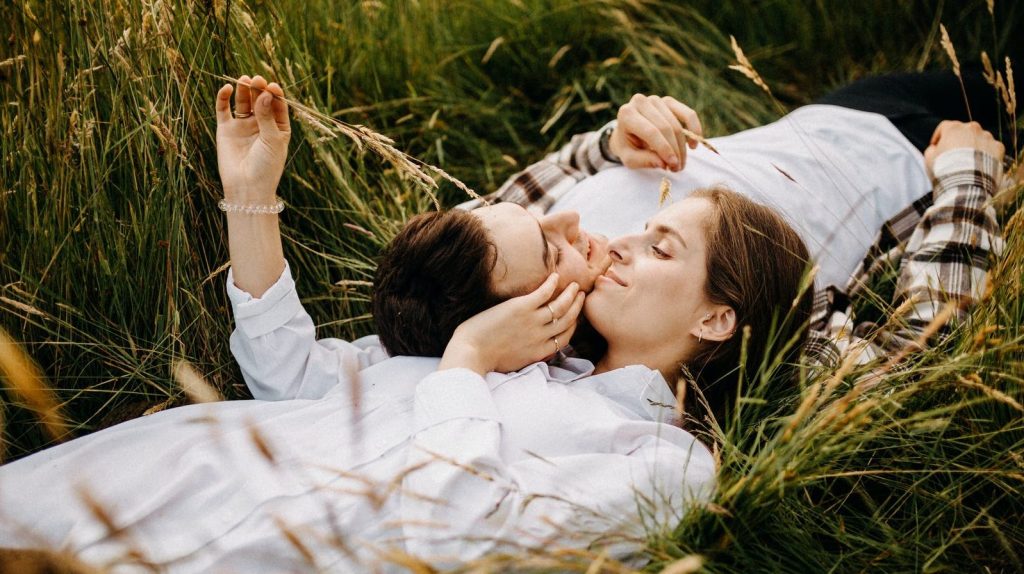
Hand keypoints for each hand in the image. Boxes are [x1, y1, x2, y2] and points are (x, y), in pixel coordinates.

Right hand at [215, 75, 290, 199]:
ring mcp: (243, 126)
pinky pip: (224, 110)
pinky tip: (227, 88)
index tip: (272, 86)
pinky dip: (224, 98)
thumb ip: (267, 116)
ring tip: (245, 79)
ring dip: (244, 90)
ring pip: (243, 102)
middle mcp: (260, 124)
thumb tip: (265, 93)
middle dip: (259, 89)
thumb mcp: (272, 140)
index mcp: (278, 128)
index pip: (277, 105)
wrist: (247, 188)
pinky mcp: (226, 130)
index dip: (275, 94)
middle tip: (257, 79)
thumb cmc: (266, 167)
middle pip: (259, 100)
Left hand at [439, 274, 585, 375]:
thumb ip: (530, 355)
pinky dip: (552, 283)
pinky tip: (554, 276)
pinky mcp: (521, 308)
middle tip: (580, 295)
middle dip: (577, 306)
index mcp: (541, 351)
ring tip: (574, 285)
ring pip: (561, 305)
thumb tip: (535, 351)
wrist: (472, 353)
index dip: (573, 324)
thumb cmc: (487, 359)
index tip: (575, 315)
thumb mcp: (516, 363)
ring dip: (570, 294)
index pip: (566, 337)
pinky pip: (544, 293)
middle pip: (568, 319)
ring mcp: (533, 321)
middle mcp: (541, 336)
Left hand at [608, 94, 702, 170]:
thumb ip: (644, 161)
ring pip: (677, 124)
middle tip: (677, 168)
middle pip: (665, 128)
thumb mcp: (630, 159)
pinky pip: (688, 114)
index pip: (651, 131)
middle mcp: (640, 102)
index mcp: (627, 114)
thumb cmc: (628, 147)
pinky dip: (694, 129)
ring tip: (681, 163)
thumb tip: (664, 164)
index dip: (664, 149)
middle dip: (675, 150)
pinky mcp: (668, 101)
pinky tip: (693, 146)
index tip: (673, 165)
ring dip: (682, 147)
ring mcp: (656, 100)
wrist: (626, 133)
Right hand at [923, 120, 1004, 176]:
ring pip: (979, 139)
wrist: (965, 184)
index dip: (939, 137)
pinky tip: (980, 165)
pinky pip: (991, 149)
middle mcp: (972, 128)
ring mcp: (987, 137)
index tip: (936, 146)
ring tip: (969, 163)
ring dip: (974, 147)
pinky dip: (987, 155)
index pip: (944, 127)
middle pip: (964, 131)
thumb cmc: (944, 170)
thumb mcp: (929, 159)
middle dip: (959, 141)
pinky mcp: (998, 148)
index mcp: (953, 128)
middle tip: (954, 156)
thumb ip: (931, 149)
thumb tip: (935, 148)